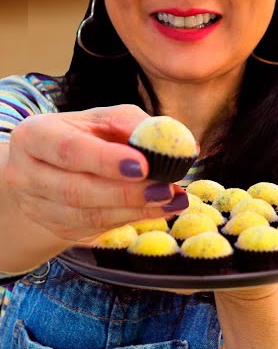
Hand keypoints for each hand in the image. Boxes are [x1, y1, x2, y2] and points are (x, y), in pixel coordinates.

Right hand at [4, 105, 189, 246]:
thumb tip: (179, 147)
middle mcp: (27, 173)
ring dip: (135, 210)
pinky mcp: (57, 228)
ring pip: (87, 216)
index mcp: (35, 136)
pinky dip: (132, 219)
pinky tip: (160, 209)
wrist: (55, 164)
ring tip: (173, 200)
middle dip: (127, 192)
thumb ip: (137, 127)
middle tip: (167, 189)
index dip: (106, 160)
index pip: (68, 150)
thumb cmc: (87, 135)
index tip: (144, 166)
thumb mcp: (107, 120)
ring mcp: (38, 206)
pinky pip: (96, 229)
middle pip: (76, 190)